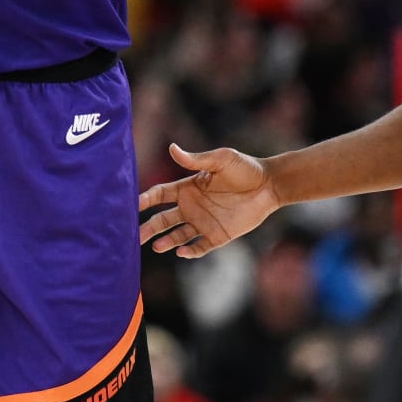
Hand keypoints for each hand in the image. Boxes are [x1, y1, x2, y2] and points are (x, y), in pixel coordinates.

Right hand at [137, 143, 280, 258]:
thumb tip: (172, 148)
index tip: (132, 205)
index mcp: (188, 187)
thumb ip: (196, 160)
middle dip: (148, 227)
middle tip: (134, 235)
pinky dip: (189, 252)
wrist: (269, 185)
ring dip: (165, 241)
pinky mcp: (217, 236)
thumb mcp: (220, 160)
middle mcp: (191, 206)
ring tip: (155, 246)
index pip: (160, 195)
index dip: (145, 200)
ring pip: (177, 236)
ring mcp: (203, 222)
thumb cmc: (245, 168)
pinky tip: (181, 252)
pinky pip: (199, 247)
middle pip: (162, 219)